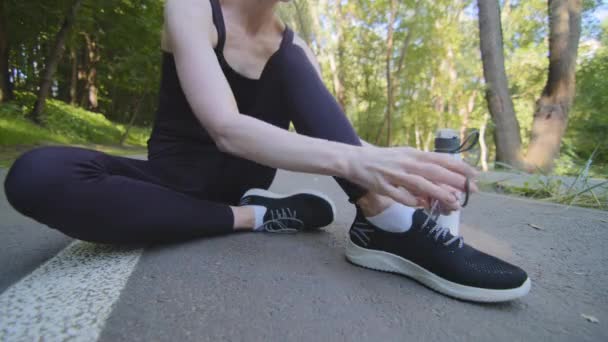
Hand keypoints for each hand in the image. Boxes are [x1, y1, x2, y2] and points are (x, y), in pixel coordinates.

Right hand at [346, 146, 477, 210]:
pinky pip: (400, 196)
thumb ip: (422, 166)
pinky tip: (422, 206)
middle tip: (471, 189)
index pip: (440, 158)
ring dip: (438, 193)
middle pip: (433, 171)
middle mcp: (405, 162)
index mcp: (412, 153)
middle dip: (454, 180)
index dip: (458, 166)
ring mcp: (394, 174)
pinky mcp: (382, 186)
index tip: (474, 174)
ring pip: (420, 184)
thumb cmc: (383, 159)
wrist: (355, 159)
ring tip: (453, 202)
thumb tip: (442, 177)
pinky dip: (412, 201)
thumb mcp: (405, 156)